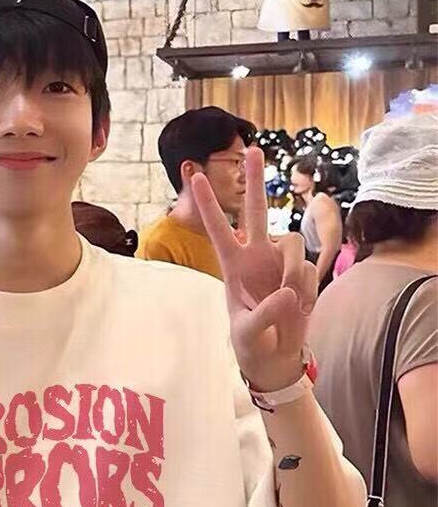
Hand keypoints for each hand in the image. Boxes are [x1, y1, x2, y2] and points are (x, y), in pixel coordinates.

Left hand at [191, 146, 317, 391]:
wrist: (276, 357)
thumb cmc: (251, 344)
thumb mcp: (247, 333)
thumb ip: (264, 314)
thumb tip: (287, 291)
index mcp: (232, 266)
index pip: (218, 229)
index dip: (208, 204)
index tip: (195, 176)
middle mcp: (256, 256)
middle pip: (257, 211)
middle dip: (255, 180)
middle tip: (253, 148)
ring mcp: (280, 261)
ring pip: (294, 242)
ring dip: (294, 272)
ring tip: (289, 304)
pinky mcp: (303, 272)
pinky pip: (310, 269)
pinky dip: (307, 291)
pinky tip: (299, 309)